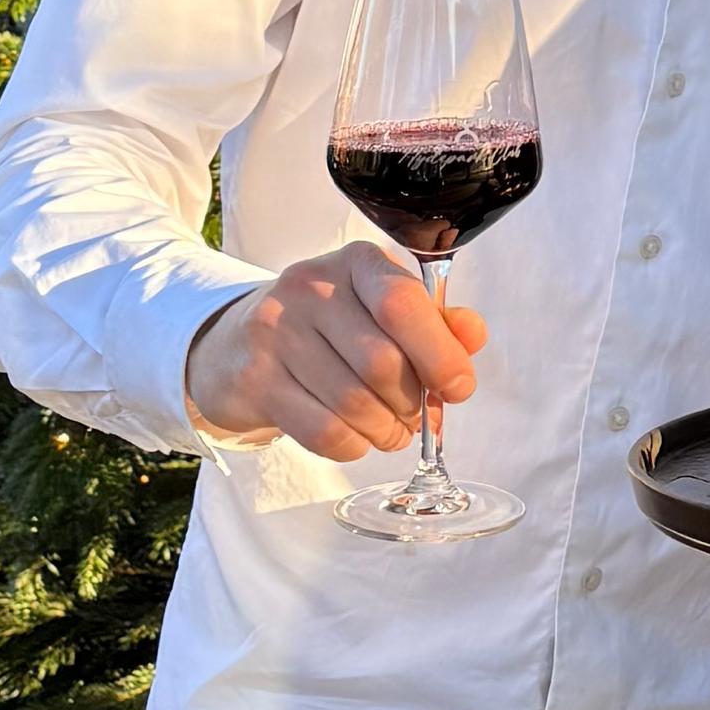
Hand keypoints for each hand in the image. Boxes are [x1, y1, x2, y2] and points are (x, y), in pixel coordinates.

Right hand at [185, 249, 485, 459]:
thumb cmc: (331, 329)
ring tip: (389, 429)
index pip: (403, 304)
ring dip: (386, 429)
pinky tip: (356, 437)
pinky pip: (323, 432)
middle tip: (416, 414)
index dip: (441, 355)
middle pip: (382, 363)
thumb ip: (435, 323)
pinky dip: (353, 445)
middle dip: (412, 402)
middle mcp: (310, 287)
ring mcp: (275, 332)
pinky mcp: (254, 380)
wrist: (237, 343)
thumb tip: (472, 335)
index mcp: (356, 263)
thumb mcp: (382, 310)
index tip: (457, 387)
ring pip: (354, 404)